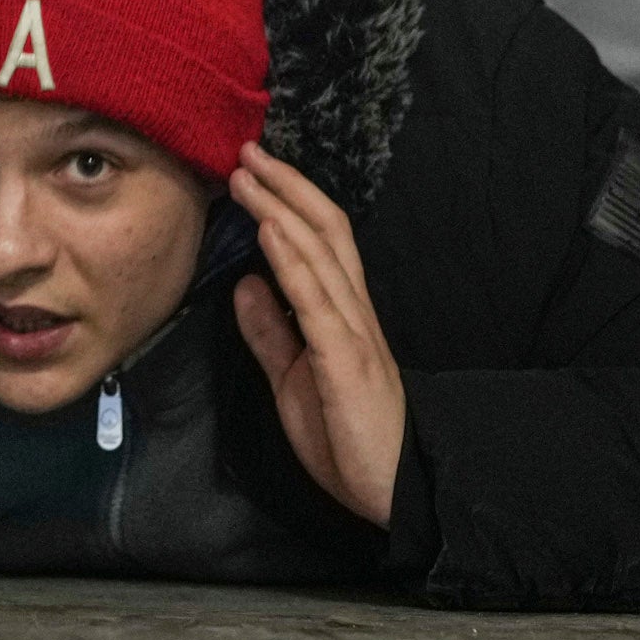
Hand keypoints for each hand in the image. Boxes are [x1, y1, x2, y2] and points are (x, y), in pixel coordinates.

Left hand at [229, 142, 403, 527]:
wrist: (394, 489)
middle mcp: (353, 311)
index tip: (254, 170)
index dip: (289, 199)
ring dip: (281, 208)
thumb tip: (245, 283)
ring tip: (250, 176)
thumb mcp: (294, 377)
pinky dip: (292, 260)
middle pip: (326, 230)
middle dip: (286, 187)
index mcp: (343, 315)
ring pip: (320, 253)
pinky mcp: (346, 358)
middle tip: (248, 150)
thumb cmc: (348, 436)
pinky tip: (270, 230)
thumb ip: (273, 331)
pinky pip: (316, 300)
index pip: (321, 240)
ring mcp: (353, 331)